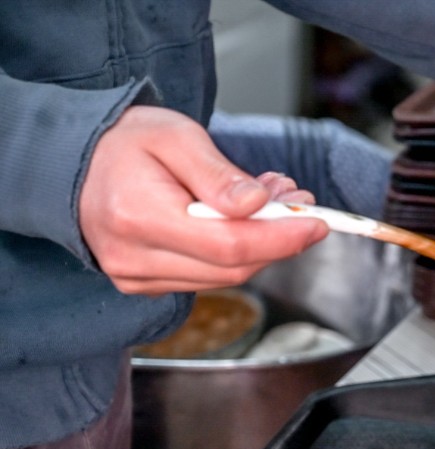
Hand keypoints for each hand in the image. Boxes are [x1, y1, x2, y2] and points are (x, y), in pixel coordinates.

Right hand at [78, 106, 328, 294]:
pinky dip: (235, 252)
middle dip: (278, 238)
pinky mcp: (143, 283)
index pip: (229, 245)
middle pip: (232, 267)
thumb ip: (218, 174)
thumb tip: (258, 205)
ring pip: (224, 276)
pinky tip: (243, 220)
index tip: (319, 224)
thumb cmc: (123, 142)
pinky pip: (206, 276)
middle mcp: (134, 257)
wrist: (71, 162)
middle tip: (300, 202)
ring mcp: (136, 276)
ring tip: (272, 200)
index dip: (282, 238)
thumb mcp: (175, 136)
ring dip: (260, 244)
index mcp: (138, 216)